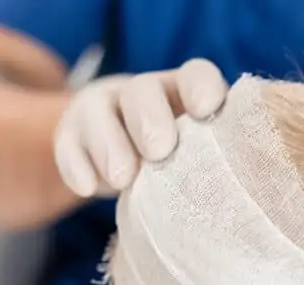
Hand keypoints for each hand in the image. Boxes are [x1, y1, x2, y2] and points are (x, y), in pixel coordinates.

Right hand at [54, 58, 227, 197]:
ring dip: (110, 144)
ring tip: (123, 180)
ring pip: (99, 112)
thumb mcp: (201, 160)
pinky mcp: (71, 135)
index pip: (195, 76)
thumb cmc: (180, 167)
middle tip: (159, 151)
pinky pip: (68, 145)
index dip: (201, 87)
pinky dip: (77, 165)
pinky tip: (87, 187)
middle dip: (150, 119)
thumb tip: (236, 188)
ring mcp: (102, 110)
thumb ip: (215, 164)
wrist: (126, 168)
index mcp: (184, 94)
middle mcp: (143, 94)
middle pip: (142, 91)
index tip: (205, 110)